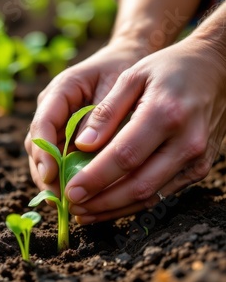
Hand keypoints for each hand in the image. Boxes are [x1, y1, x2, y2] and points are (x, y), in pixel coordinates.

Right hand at [24, 41, 144, 195]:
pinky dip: (64, 177)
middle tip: (57, 200)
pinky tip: (74, 194)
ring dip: (52, 180)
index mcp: (60, 91)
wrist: (126, 60)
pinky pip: (58, 158)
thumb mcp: (115, 86)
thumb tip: (83, 148)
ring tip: (64, 204)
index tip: (51, 175)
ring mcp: (56, 122)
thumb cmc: (122, 69)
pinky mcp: (65, 135)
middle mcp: (52, 108)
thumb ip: (100, 115)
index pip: (43, 124)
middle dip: (45, 174)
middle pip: (37, 146)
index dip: (44, 152)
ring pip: (44, 155)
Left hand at [66, 36, 225, 222]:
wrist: (217, 70)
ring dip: (115, 209)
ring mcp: (197, 159)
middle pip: (139, 184)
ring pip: (151, 196)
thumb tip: (82, 145)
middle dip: (102, 202)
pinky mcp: (200, 168)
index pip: (125, 156)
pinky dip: (135, 202)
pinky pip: (163, 193)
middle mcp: (186, 142)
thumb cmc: (170, 68)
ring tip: (86, 212)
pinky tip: (111, 204)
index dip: (95, 178)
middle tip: (73, 207)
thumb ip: (107, 112)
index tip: (70, 191)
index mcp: (166, 114)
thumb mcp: (133, 76)